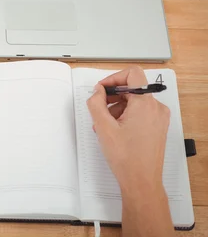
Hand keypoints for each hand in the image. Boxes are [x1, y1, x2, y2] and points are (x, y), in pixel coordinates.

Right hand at [87, 66, 172, 235]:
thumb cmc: (127, 158)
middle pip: (132, 88)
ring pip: (135, 101)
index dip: (113, 78)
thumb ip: (96, 102)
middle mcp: (156, 108)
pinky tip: (114, 130)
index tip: (102, 89)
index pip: (132, 74)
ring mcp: (159, 118)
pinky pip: (140, 111)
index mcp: (145, 104)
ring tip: (104, 124)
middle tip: (99, 108)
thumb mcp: (103, 126)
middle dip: (112, 96)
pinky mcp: (157, 126)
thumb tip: (97, 91)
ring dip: (117, 107)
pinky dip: (126, 115)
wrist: (141, 181)